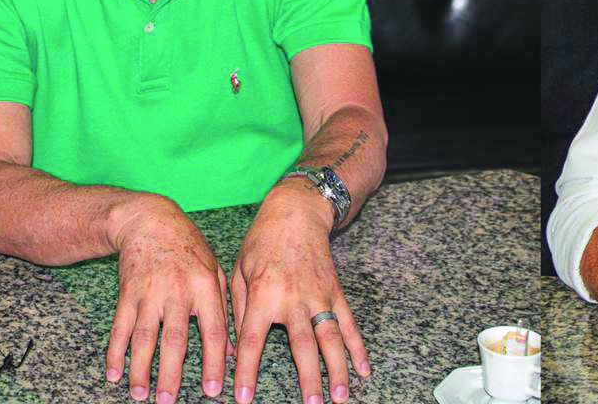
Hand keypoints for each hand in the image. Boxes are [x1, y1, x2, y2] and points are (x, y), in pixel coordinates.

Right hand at [106, 196, 232, 402]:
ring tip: (140, 394)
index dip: (214, 362)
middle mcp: (178, 291)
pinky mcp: (126, 293)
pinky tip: (113, 373)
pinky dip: (114, 352)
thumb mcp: (215, 272)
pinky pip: (119, 327)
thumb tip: (234, 350)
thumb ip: (225, 310)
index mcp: (206, 287)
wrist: (150, 220)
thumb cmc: (190, 248)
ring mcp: (149, 292)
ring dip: (140, 368)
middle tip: (168, 402)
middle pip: (175, 339)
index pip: (213, 331)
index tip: (212, 390)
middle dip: (171, 373)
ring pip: (144, 336)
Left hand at [230, 181, 368, 403]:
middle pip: (302, 346)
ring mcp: (320, 296)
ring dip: (338, 369)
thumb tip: (233, 348)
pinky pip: (349, 323)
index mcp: (264, 294)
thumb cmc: (261, 242)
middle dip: (308, 378)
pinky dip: (357, 347)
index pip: (252, 341)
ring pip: (331, 338)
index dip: (246, 371)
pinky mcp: (336, 293)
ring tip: (341, 396)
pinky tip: (364, 369)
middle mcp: (294, 298)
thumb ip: (238, 310)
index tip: (243, 398)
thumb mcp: (239, 271)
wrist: (296, 213)